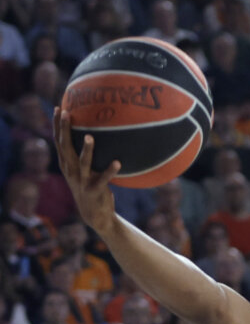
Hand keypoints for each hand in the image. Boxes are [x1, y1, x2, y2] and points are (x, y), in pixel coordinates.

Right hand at [52, 109, 120, 234]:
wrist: (95, 215)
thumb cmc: (91, 186)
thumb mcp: (84, 170)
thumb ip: (85, 155)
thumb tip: (94, 134)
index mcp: (67, 164)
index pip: (59, 141)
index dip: (56, 125)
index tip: (58, 107)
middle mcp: (71, 171)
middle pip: (65, 147)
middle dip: (64, 129)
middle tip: (66, 112)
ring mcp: (82, 181)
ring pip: (82, 163)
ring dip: (86, 150)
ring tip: (90, 136)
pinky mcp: (95, 190)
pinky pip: (104, 179)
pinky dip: (110, 171)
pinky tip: (118, 162)